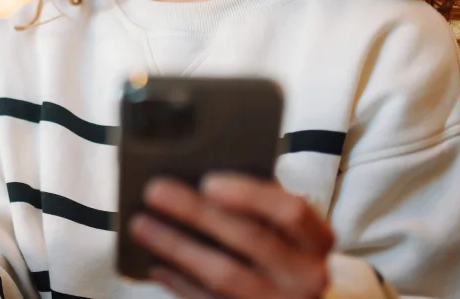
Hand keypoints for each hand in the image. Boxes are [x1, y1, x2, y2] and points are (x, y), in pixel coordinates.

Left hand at [130, 174, 332, 298]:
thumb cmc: (283, 249)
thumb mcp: (286, 227)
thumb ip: (259, 204)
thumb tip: (203, 176)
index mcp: (317, 240)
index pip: (290, 211)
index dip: (250, 195)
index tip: (208, 181)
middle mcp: (306, 276)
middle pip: (249, 239)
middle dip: (197, 212)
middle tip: (155, 191)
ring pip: (224, 275)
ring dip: (177, 248)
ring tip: (142, 225)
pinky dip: (181, 284)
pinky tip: (157, 266)